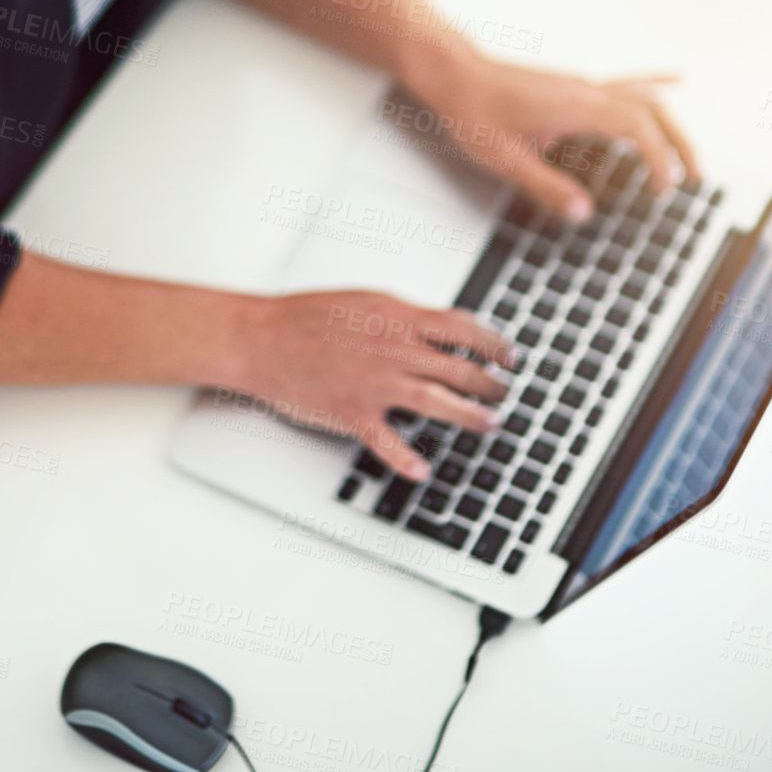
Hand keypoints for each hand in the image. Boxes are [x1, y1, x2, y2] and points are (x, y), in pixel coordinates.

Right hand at [233, 288, 518, 481]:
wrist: (261, 337)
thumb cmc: (306, 317)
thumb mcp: (364, 302)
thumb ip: (403, 316)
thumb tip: (440, 328)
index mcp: (396, 317)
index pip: (463, 327)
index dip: (494, 344)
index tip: (511, 357)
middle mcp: (392, 348)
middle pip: (459, 368)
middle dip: (490, 384)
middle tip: (504, 393)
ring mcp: (374, 382)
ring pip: (437, 402)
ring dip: (470, 416)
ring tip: (490, 423)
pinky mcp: (353, 412)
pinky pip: (387, 442)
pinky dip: (407, 460)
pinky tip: (422, 470)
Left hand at [411, 45, 701, 220]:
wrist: (453, 72)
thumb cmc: (473, 110)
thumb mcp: (504, 159)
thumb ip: (546, 187)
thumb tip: (584, 213)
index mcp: (575, 107)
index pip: (638, 128)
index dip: (658, 159)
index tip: (663, 189)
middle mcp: (586, 90)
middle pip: (654, 109)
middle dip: (681, 143)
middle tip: (698, 178)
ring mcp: (582, 84)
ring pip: (644, 95)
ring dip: (672, 123)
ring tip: (691, 155)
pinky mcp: (574, 86)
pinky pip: (625, 82)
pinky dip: (655, 83)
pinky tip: (676, 79)